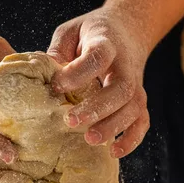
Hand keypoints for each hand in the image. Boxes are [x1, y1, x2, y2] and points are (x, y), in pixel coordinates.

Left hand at [47, 8, 150, 158]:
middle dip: (98, 107)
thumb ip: (57, 52)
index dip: (78, 72)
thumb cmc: (91, 34)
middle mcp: (125, 66)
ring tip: (90, 139)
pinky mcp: (138, 100)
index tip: (58, 85)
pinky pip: (142, 122)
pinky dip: (131, 139)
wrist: (128, 30)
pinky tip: (113, 152)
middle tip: (71, 120)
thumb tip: (42, 78)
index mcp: (106, 43)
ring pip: (133, 107)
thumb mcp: (70, 32)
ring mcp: (136, 84)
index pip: (98, 57)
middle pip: (120, 88)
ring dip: (113, 126)